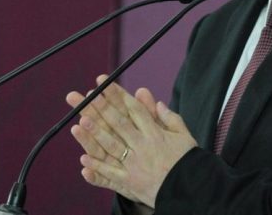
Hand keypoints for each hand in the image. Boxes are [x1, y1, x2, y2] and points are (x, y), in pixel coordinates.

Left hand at [66, 75, 197, 207]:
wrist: (190, 188)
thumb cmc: (188, 161)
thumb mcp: (184, 135)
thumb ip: (170, 118)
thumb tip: (157, 103)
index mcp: (156, 133)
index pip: (134, 109)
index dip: (118, 95)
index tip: (105, 83)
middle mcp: (143, 146)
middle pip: (120, 123)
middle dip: (103, 108)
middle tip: (88, 96)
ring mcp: (135, 164)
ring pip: (112, 146)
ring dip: (96, 134)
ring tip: (82, 121)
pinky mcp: (130, 182)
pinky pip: (111, 174)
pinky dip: (97, 167)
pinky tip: (84, 159)